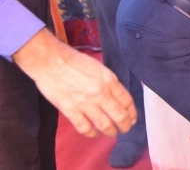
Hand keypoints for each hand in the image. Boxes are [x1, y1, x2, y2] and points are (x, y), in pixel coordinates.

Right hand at [13, 29, 136, 137]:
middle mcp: (101, 93)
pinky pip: (84, 127)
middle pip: (119, 115)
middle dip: (125, 125)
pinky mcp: (71, 110)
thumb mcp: (100, 68)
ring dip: (111, 131)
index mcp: (110, 81)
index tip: (132, 118)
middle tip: (125, 129)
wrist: (52, 61)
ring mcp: (86, 103)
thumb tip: (116, 96)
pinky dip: (91, 133)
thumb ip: (109, 83)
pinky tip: (94, 133)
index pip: (127, 101)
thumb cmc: (74, 61)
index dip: (132, 113)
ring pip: (104, 124)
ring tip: (112, 133)